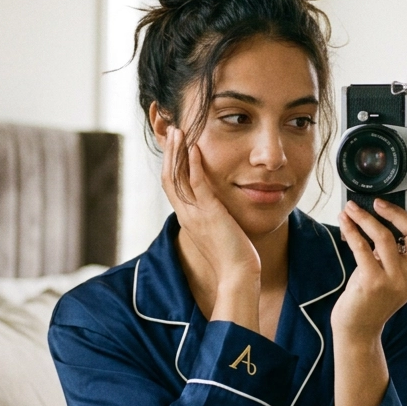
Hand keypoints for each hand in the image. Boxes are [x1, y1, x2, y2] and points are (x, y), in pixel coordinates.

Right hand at [162, 129, 260, 328]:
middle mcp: (186, 215)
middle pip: (168, 177)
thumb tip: (217, 207)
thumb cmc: (233, 256)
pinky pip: (196, 184)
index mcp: (187, 218)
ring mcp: (194, 214)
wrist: (238, 274)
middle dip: (169, 153)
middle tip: (171, 130)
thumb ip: (213, 216)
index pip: (172, 186)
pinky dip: (193, 164)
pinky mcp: (209, 214)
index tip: (174, 145)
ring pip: (177, 177)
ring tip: (178, 131)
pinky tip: (195, 148)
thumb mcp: (218, 231)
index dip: (170, 164)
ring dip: (177, 152)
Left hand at [331, 200, 406, 342]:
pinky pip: (362, 247)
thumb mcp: (394, 274)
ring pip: (384, 235)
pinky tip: (345, 221)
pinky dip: (351, 230)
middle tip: (379, 203)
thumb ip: (397, 251)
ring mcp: (395, 280)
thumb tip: (384, 215)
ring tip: (352, 209)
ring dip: (365, 217)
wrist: (359, 328)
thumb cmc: (373, 297)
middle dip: (397, 211)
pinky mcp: (373, 282)